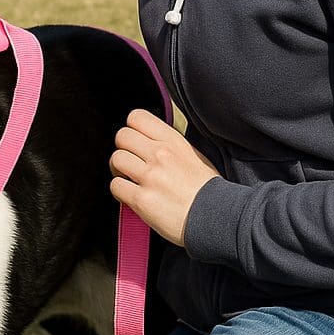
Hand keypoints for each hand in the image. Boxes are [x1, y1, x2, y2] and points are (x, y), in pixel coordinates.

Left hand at [109, 110, 220, 246]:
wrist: (218, 217)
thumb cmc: (209, 191)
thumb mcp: (195, 156)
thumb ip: (171, 147)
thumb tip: (151, 143)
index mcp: (174, 141)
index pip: (138, 117)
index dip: (131, 130)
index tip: (135, 143)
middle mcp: (161, 155)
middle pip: (122, 136)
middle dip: (122, 149)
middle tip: (129, 163)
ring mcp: (150, 176)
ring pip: (116, 159)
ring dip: (118, 171)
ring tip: (129, 180)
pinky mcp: (141, 199)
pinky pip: (115, 185)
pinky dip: (119, 191)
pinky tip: (131, 196)